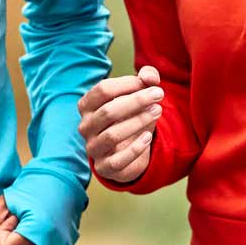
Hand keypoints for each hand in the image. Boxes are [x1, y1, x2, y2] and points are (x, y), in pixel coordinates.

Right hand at [76, 66, 163, 184]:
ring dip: (138, 121)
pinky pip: (118, 160)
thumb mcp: (138, 94)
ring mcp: (93, 148)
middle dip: (136, 101)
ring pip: (112, 135)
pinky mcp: (104, 167)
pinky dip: (135, 148)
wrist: (127, 151)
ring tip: (157, 111)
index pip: (103, 90)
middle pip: (108, 111)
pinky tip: (148, 137)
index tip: (151, 83)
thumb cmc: (130, 116)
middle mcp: (85, 127)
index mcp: (87, 105)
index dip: (128, 84)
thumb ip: (145, 79)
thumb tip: (150, 77)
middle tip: (159, 95)